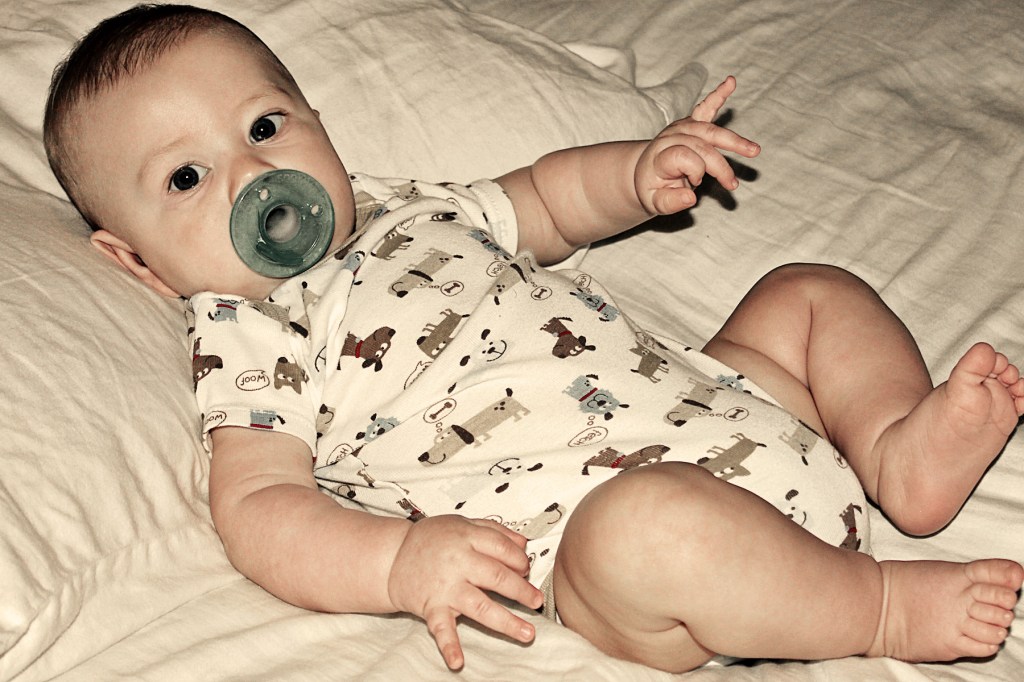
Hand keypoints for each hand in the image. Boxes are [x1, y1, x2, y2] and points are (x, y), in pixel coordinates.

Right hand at [386, 515, 543, 669]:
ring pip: (481, 605)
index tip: (526, 569)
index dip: (520, 560)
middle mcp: (458, 562)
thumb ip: (494, 530)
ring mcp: (445, 586)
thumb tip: (523, 544)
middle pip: (498, 576)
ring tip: (526, 632)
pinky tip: (458, 660)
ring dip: (506, 621)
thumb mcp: (462, 523)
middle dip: (522, 591)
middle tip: (536, 600)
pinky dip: (449, 646)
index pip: (503, 548)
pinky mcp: (431, 606)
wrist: (392, 556)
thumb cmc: (429, 541)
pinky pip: (441, 628)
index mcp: (466, 538)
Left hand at [635, 76, 760, 214]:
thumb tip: (691, 198)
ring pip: (710, 130)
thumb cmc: (652, 187)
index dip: (694, 173)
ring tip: (754, 151)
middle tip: (733, 184)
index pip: (685, 158)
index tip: (694, 186)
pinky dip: (718, 95)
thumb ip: (670, 201)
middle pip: (701, 146)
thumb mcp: (654, 202)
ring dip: (733, 141)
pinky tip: (730, 82)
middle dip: (719, 165)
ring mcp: (682, 127)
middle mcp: (671, 136)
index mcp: (661, 154)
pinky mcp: (692, 123)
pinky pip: (706, 107)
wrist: (644, 171)